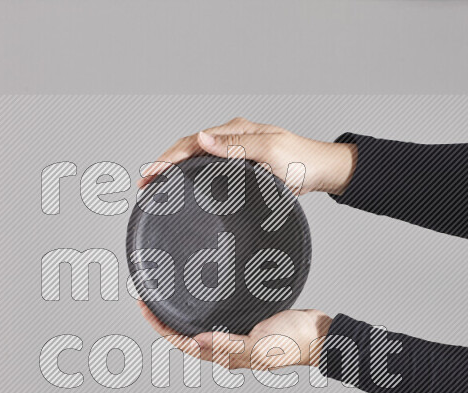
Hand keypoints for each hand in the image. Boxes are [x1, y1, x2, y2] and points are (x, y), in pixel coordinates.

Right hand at [138, 117, 356, 195]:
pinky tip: (183, 187)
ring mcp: (236, 151)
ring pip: (197, 159)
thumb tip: (202, 138)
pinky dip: (191, 176)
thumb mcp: (270, 151)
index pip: (192, 142)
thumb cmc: (302, 161)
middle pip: (189, 149)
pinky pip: (209, 169)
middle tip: (145, 184)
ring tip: (156, 186)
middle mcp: (232, 138)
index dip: (168, 157)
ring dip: (174, 170)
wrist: (322, 171)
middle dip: (164, 164)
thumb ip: (236, 146)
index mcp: (236, 131)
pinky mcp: (241, 166)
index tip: (151, 173)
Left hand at [138, 301, 332, 370]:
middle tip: (146, 298)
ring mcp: (237, 337)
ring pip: (199, 328)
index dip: (161, 328)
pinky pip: (216, 318)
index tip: (144, 307)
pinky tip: (200, 295)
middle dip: (164, 321)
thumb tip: (197, 340)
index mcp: (228, 356)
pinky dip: (202, 308)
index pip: (184, 344)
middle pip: (186, 337)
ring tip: (165, 296)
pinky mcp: (246, 324)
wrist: (320, 333)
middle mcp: (228, 349)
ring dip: (180, 315)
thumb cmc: (294, 341)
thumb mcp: (261, 345)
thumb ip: (230, 344)